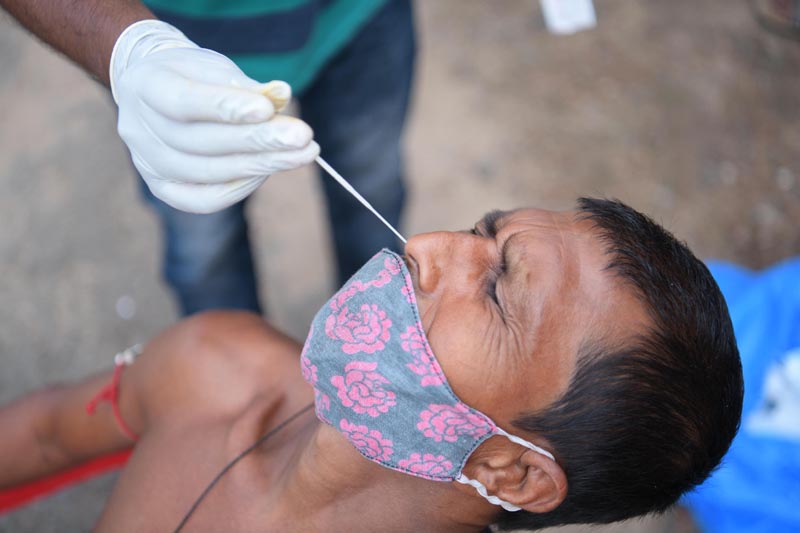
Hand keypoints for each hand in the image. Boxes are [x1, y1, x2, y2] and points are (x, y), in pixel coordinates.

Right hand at [110, 20, 318, 213]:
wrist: (158, 91)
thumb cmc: (194, 76)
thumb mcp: (216, 67)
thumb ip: (246, 86)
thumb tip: (282, 96)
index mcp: (145, 85)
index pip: (185, 102)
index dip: (226, 108)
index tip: (267, 109)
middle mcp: (138, 128)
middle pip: (202, 143)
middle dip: (259, 141)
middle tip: (304, 138)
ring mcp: (147, 163)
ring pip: (208, 173)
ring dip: (261, 165)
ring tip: (302, 154)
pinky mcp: (162, 188)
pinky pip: (204, 199)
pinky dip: (240, 188)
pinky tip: (269, 172)